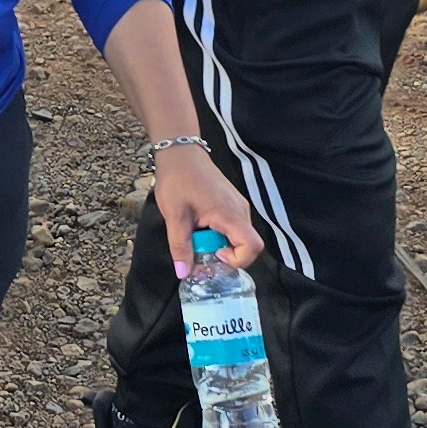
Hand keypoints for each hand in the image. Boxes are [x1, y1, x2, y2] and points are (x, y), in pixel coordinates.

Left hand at [153, 149, 261, 283]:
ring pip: (239, 238)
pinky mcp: (233, 204)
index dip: (236, 259)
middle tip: (198, 252)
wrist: (180, 154)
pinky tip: (200, 227)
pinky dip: (219, 235)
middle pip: (246, 245)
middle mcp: (241, 211)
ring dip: (219, 245)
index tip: (214, 255)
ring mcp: (239, 206)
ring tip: (196, 236)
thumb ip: (180, 247)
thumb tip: (183, 273)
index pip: (252, 246)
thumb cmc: (177, 180)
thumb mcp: (174, 217)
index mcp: (229, 213)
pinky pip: (233, 228)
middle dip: (224, 255)